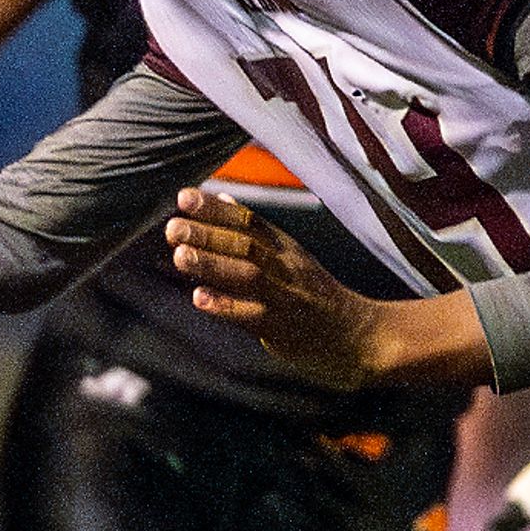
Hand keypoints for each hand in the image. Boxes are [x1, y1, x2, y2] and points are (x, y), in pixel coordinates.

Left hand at [166, 189, 388, 387]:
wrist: (356, 334)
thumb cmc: (312, 293)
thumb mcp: (288, 255)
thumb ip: (252, 230)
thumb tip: (220, 198)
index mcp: (284, 247)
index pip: (248, 221)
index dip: (215, 209)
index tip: (184, 196)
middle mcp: (285, 267)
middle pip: (245, 245)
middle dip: (208, 234)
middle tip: (173, 226)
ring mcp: (284, 296)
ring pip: (247, 276)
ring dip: (212, 265)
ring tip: (179, 255)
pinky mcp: (282, 327)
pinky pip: (251, 315)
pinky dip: (225, 306)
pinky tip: (199, 298)